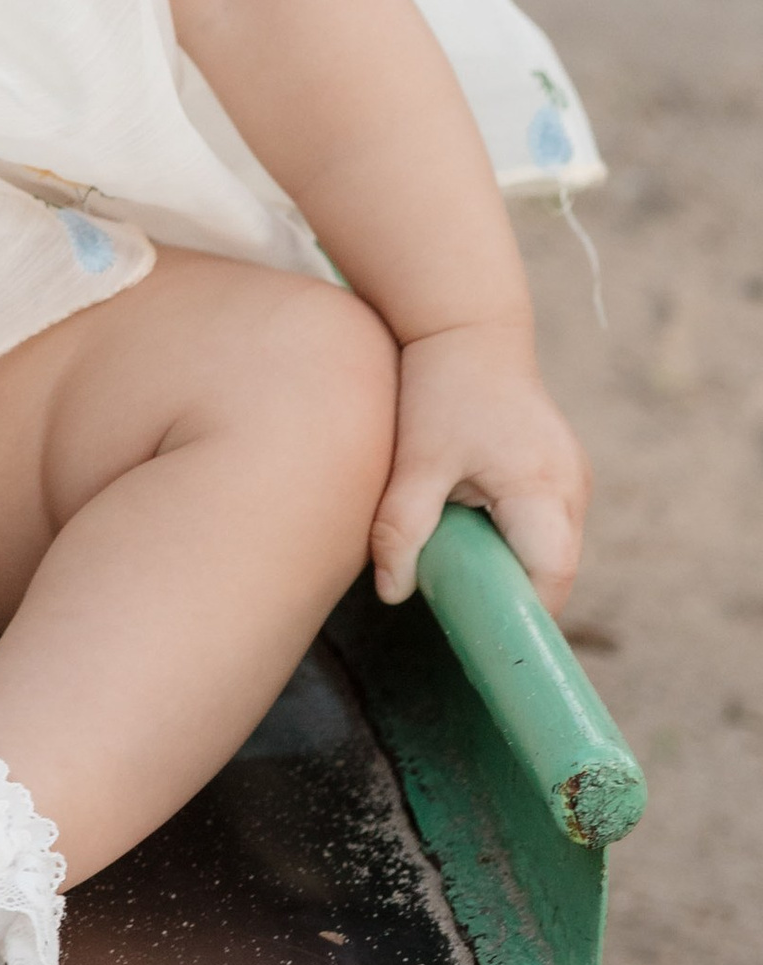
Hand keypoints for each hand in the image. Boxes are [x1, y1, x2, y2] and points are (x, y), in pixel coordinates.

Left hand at [370, 316, 588, 614]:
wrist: (466, 326)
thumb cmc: (439, 388)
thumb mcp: (415, 460)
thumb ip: (400, 528)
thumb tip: (392, 593)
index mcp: (542, 487)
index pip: (550, 578)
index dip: (523, 616)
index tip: (484, 638)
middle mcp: (572, 486)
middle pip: (555, 570)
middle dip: (514, 596)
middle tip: (461, 612)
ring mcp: (574, 478)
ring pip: (552, 551)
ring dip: (514, 567)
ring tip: (462, 573)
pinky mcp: (562, 470)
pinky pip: (546, 526)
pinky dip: (516, 541)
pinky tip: (473, 536)